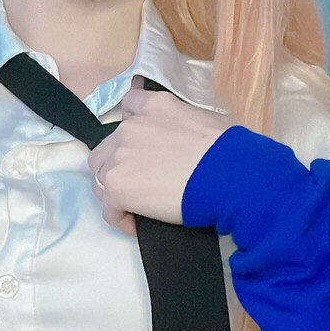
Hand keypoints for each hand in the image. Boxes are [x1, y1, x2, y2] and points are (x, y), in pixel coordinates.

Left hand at [87, 79, 232, 236]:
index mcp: (154, 106)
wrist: (228, 175)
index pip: (128, 107)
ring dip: (115, 192)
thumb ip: (183, 124)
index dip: (131, 129)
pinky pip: (109, 209)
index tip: (141, 145)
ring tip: (137, 206)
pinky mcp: (117, 187)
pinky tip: (139, 224)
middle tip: (141, 183)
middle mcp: (130, 127)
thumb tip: (187, 141)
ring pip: (100, 178)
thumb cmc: (229, 151)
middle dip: (118, 165)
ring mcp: (120, 156)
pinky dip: (121, 218)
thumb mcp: (205, 120)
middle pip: (106, 149)